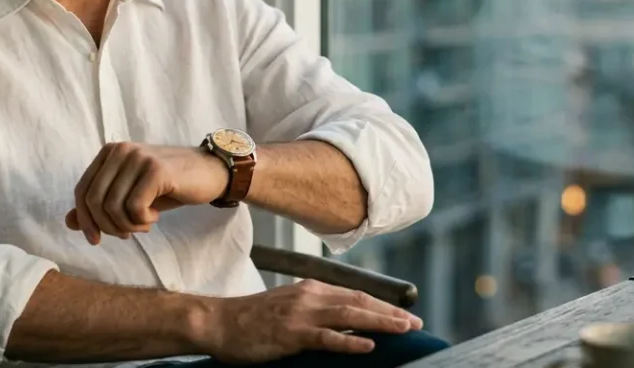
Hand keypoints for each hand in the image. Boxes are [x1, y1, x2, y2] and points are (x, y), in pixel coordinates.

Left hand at [65, 142, 228, 244]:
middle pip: (94, 201)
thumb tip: (69, 222)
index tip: (96, 240)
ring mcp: (138, 157)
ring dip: (127, 226)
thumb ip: (99, 206)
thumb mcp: (130, 197)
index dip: (85, 219)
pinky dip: (142, 220)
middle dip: (108, 226)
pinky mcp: (156, 170)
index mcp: (110, 152)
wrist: (209, 173)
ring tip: (144, 224)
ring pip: (113, 207)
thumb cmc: (168, 186)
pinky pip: (134, 207)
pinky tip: (155, 216)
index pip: (82, 190)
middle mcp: (121, 150)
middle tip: (128, 233)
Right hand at [200, 279, 422, 363]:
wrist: (218, 322)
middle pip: (360, 301)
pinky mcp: (290, 333)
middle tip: (415, 323)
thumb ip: (315, 311)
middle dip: (390, 313)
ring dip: (380, 322)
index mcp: (311, 289)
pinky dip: (349, 340)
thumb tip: (344, 324)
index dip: (383, 305)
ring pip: (350, 315)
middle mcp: (310, 296)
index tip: (405, 315)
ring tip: (403, 329)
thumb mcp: (288, 307)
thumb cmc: (251, 320)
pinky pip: (326, 337)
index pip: (356, 294)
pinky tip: (368, 345)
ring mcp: (301, 314)